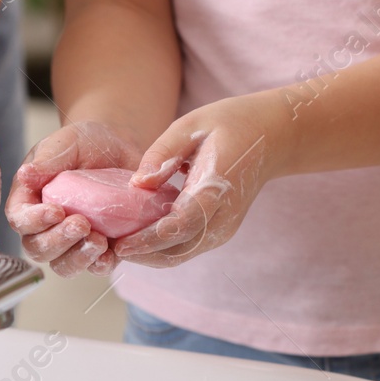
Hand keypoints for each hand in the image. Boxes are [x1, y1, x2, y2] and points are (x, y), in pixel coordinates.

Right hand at [6, 121, 144, 277]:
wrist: (122, 151)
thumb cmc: (88, 144)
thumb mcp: (67, 143)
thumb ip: (47, 159)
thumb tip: (25, 174)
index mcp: (29, 200)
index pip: (20, 219)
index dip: (34, 221)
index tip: (56, 211)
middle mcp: (45, 227)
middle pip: (38, 249)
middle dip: (58, 241)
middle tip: (82, 224)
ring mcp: (70, 242)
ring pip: (63, 265)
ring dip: (78, 258)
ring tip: (99, 241)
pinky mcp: (97, 251)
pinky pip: (93, 268)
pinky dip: (100, 265)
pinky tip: (111, 253)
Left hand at [115, 95, 283, 268]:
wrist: (273, 137)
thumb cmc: (230, 124)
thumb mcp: (193, 124)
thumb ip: (163, 153)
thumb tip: (137, 184)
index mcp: (216, 191)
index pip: (180, 226)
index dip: (148, 239)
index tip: (121, 244)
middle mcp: (222, 219)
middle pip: (178, 250)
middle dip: (142, 254)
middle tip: (106, 248)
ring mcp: (223, 229)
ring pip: (180, 255)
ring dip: (148, 256)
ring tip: (115, 246)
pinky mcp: (219, 231)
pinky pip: (186, 247)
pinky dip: (160, 249)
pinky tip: (135, 239)